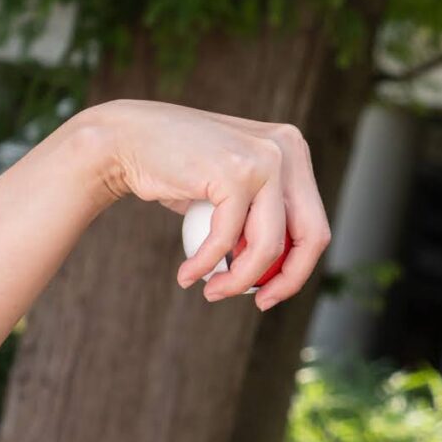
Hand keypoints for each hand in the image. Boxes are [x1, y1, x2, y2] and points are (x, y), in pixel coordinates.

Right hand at [87, 99, 332, 309]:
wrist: (127, 139)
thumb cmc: (177, 170)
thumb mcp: (233, 190)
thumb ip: (263, 216)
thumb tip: (288, 271)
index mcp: (293, 151)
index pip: (314, 224)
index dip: (298, 268)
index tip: (270, 292)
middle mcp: (288, 149)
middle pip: (310, 237)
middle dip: (284, 281)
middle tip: (258, 302)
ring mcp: (265, 158)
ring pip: (268, 247)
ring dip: (238, 280)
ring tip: (211, 292)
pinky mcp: (236, 172)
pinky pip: (227, 241)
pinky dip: (206, 264)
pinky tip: (188, 274)